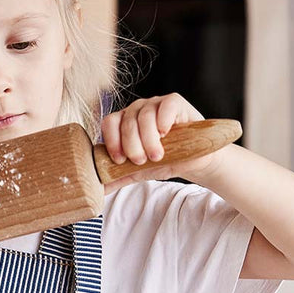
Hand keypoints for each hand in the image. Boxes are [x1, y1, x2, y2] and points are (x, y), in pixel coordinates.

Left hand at [100, 92, 221, 190]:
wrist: (194, 161)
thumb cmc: (165, 161)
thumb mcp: (140, 171)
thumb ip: (119, 177)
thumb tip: (99, 190)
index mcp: (124, 123)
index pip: (109, 123)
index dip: (112, 141)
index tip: (119, 161)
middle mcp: (137, 110)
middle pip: (127, 122)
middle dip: (132, 145)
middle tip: (141, 161)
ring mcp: (156, 103)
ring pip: (144, 115)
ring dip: (148, 138)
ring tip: (156, 155)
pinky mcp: (174, 102)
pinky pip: (164, 106)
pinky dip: (162, 120)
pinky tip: (165, 134)